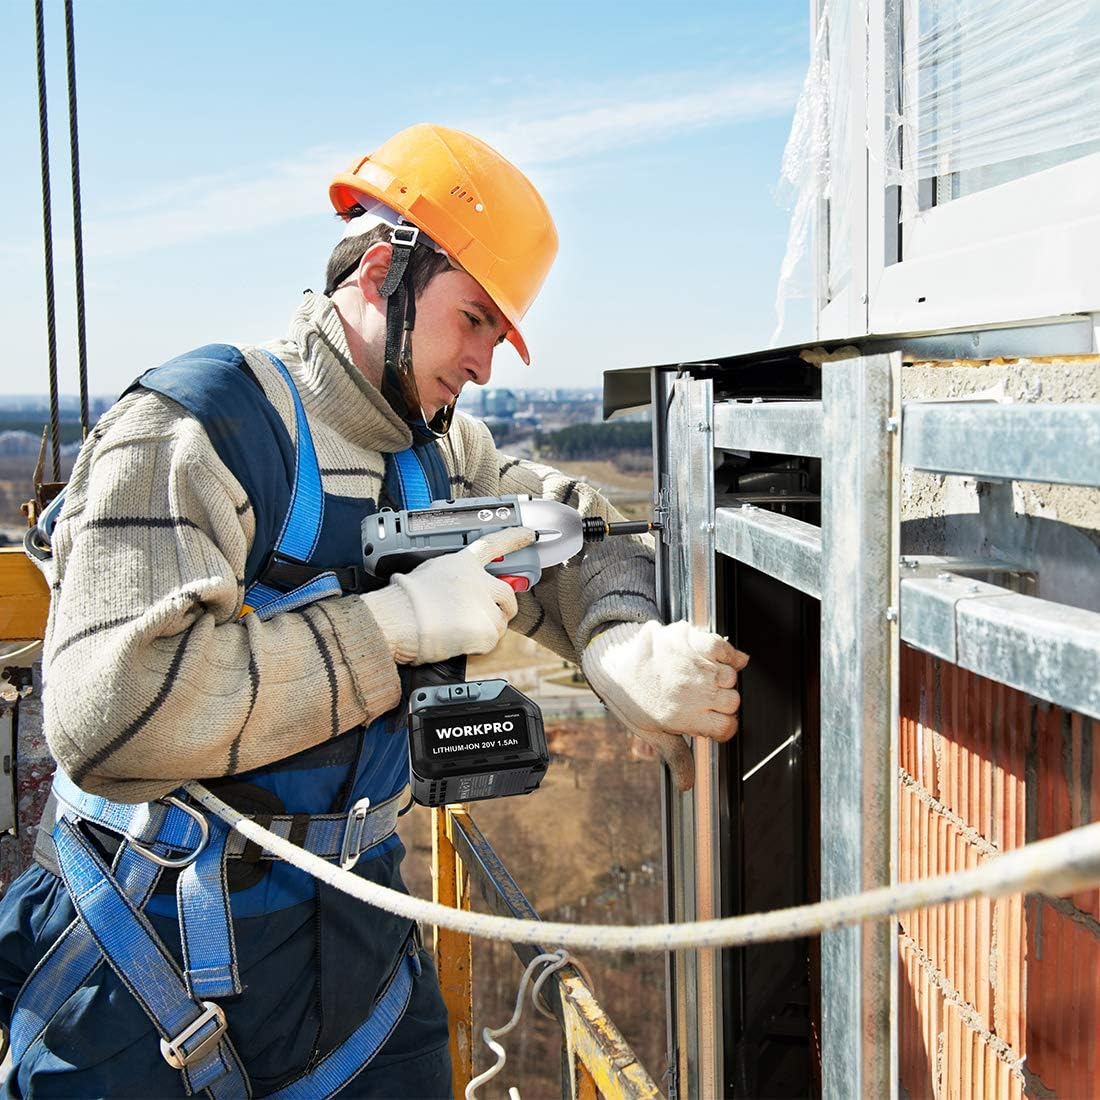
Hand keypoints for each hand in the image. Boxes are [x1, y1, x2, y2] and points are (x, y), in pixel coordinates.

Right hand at [362, 527, 534, 664]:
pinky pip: (491, 641)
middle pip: (507, 594)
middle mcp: (479, 581)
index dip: (514, 539)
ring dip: (486, 629)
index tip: (529, 535)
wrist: (399, 619)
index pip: (494, 545)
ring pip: (500, 621)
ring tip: (460, 631)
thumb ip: (451, 577)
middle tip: (488, 616)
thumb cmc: (404, 600)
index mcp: (463, 564)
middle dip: (503, 607)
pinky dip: (478, 646)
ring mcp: (485, 605)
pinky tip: (458, 641)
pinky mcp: (487, 630)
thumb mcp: (428, 572)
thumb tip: (456, 590)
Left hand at [581, 620, 748, 791]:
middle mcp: (693, 692)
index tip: (713, 722)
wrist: (613, 664)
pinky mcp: (691, 641)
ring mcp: (694, 665)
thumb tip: (687, 786)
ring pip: (730, 677)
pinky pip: (723, 647)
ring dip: (723, 678)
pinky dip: (727, 653)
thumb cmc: (630, 699)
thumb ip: (676, 756)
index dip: (723, 727)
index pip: (726, 727)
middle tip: (702, 699)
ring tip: (701, 678)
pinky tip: (719, 658)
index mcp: (683, 717)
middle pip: (733, 702)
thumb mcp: (651, 732)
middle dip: (722, 703)